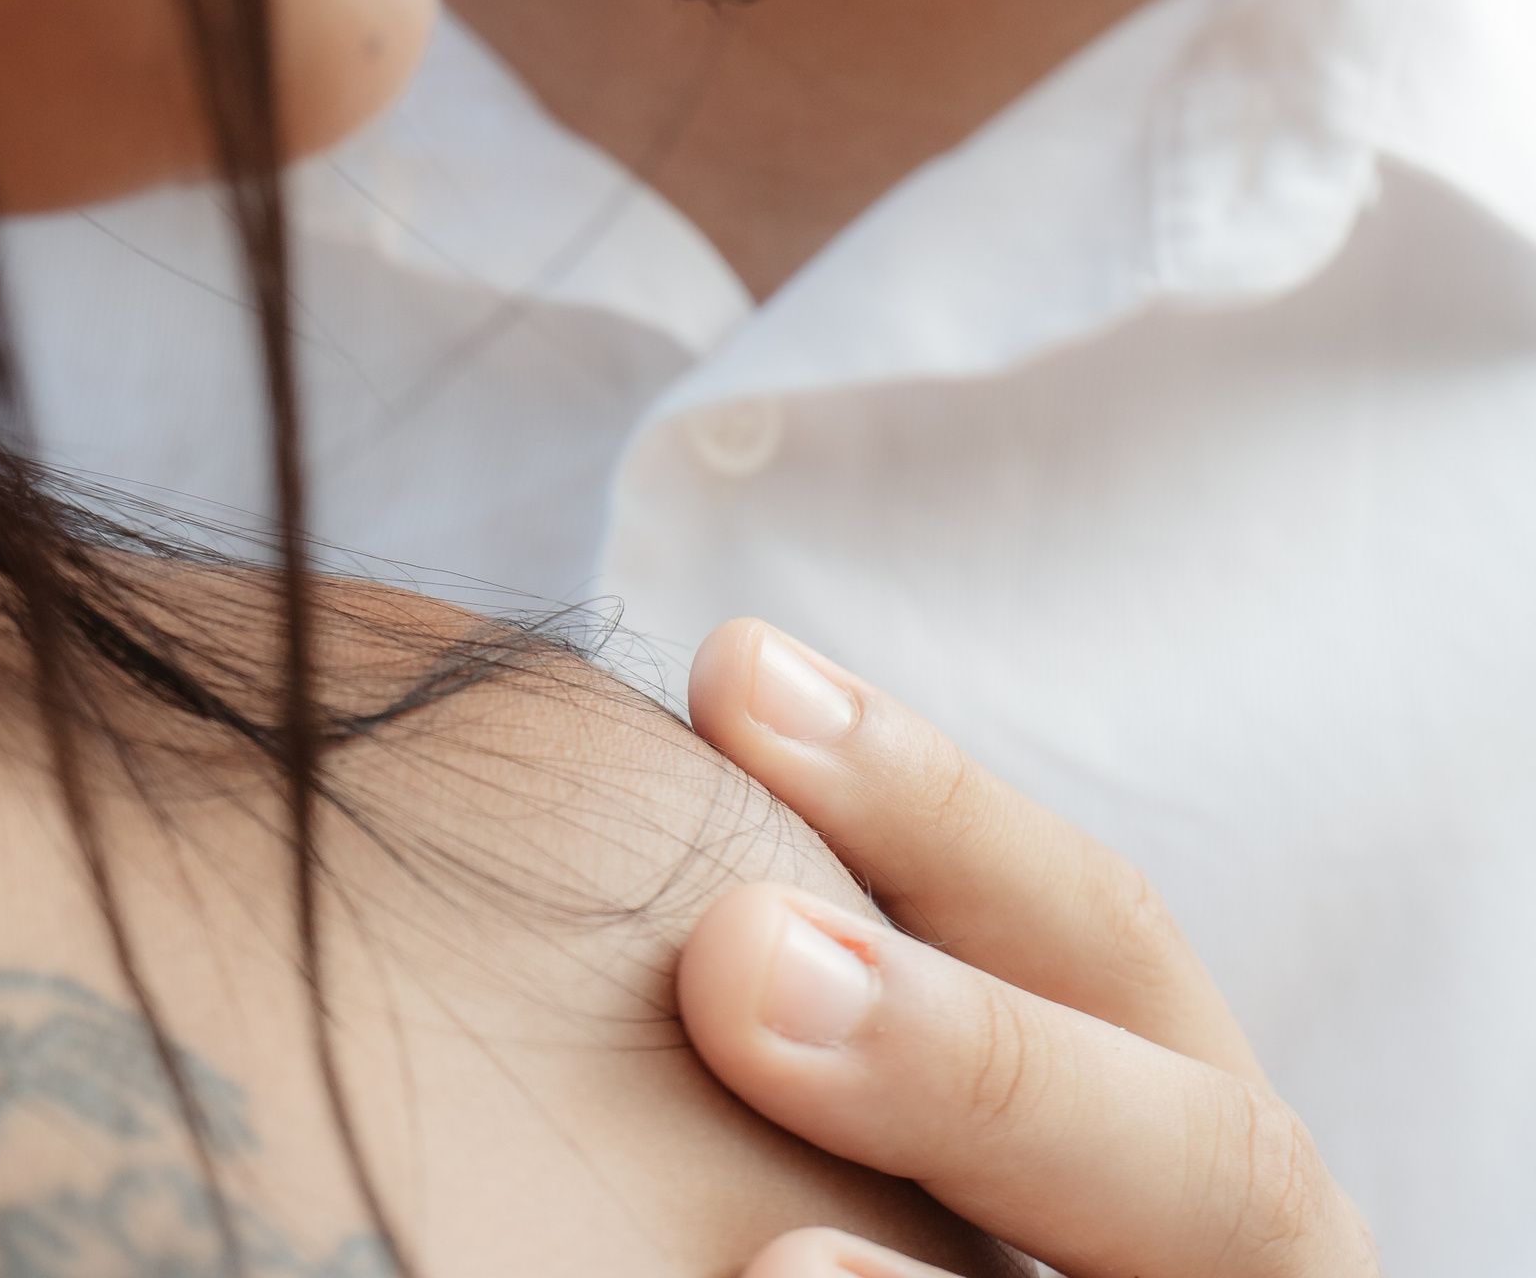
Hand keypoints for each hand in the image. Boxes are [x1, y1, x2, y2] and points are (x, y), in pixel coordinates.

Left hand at [677, 619, 1380, 1277]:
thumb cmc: (998, 1227)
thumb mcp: (1000, 1124)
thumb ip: (867, 987)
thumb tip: (688, 730)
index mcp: (1206, 1146)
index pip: (1106, 940)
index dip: (933, 799)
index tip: (733, 676)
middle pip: (1201, 1170)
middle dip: (976, 1059)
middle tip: (736, 958)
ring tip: (768, 1260)